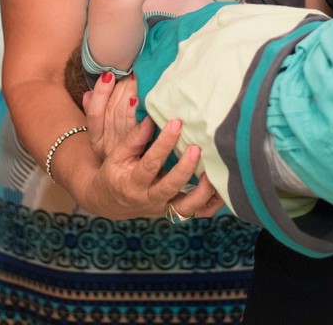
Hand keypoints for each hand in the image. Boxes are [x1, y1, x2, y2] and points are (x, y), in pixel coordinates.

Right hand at [79, 73, 223, 219]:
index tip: (176, 123)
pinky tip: (222, 186)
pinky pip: (199, 212)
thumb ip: (134, 139)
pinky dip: (213, 202)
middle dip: (185, 168)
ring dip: (204, 191)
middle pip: (170, 187)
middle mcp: (149, 200)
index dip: (163, 144)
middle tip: (197, 148)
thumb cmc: (114, 174)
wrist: (111, 202)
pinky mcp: (175, 211)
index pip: (150, 164)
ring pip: (188, 207)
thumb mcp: (116, 156)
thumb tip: (151, 119)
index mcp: (131, 184)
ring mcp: (164, 208)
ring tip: (213, 171)